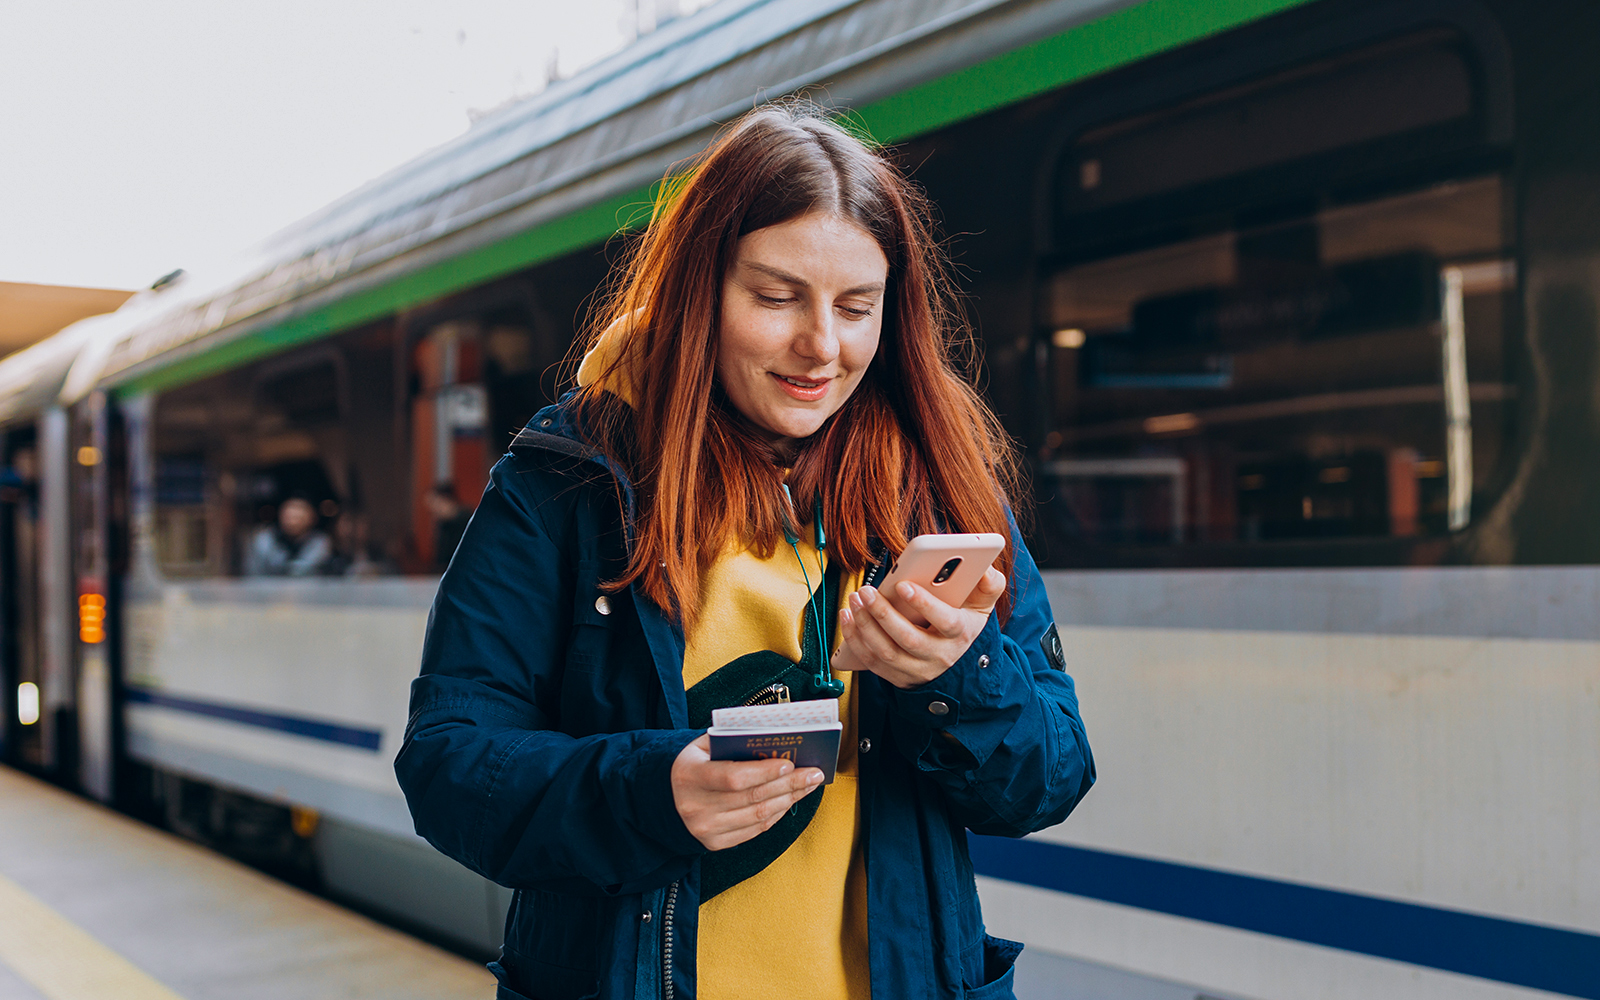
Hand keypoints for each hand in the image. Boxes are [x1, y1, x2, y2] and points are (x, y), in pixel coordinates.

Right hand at [670, 734, 823, 850]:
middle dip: (789, 784)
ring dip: (789, 799)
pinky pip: (755, 830)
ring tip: (808, 785)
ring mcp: (706, 829)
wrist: (661, 800)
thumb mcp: (698, 747)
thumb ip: (729, 741)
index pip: (733, 778)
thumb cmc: (688, 766)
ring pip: (758, 816)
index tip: (789, 763)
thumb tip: (770, 739)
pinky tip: (790, 800)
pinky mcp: (715, 843)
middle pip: (753, 798)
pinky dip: (777, 814)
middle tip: (813, 773)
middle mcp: (696, 807)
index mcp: (690, 777)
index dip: (763, 772)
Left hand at [830, 567, 1005, 688]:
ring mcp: (917, 670)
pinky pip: (872, 663)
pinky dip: (856, 641)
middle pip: (908, 639)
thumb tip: (986, 568)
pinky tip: (847, 617)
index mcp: (960, 634)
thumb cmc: (967, 628)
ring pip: (886, 653)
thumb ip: (990, 585)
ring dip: (865, 626)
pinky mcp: (898, 677)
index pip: (945, 621)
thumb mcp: (983, 607)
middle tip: (866, 591)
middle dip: (883, 614)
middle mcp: (939, 656)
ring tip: (855, 600)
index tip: (903, 585)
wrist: (960, 669)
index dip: (924, 604)